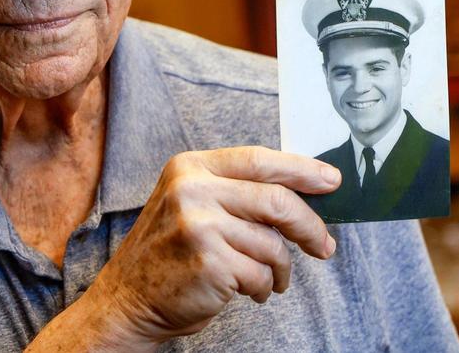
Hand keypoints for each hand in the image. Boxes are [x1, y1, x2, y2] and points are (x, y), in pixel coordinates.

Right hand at [84, 147, 339, 346]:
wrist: (128, 299)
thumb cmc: (169, 253)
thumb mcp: (191, 204)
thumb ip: (235, 191)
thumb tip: (302, 191)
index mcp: (190, 167)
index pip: (259, 160)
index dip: (301, 170)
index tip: (331, 180)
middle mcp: (191, 189)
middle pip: (276, 200)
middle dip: (309, 226)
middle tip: (324, 246)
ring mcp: (199, 225)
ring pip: (273, 244)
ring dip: (279, 269)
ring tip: (267, 279)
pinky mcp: (209, 261)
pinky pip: (261, 274)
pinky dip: (262, 288)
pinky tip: (248, 291)